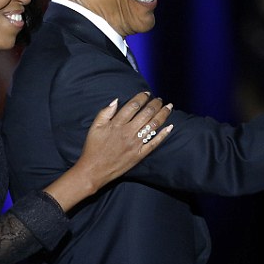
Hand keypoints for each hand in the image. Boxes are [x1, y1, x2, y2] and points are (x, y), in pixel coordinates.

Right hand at [44, 92, 173, 210]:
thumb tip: (116, 100)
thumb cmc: (93, 148)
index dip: (142, 97)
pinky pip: (154, 143)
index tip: (147, 93)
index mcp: (117, 124)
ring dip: (163, 114)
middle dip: (155, 104)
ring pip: (153, 126)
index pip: (133, 106)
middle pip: (147, 114)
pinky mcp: (139, 155)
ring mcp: (135, 144)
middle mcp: (128, 132)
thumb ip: (105, 112)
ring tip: (169, 107)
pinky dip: (163, 134)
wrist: (94, 170)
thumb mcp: (94, 127)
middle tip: (159, 99)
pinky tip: (170, 126)